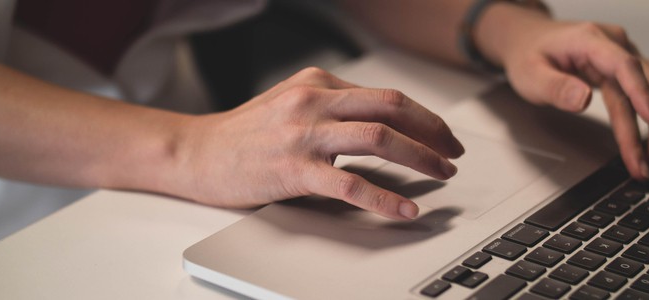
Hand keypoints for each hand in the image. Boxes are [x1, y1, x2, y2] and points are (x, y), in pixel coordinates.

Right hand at [172, 67, 463, 219]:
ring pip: (379, 139)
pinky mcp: (293, 168)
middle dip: (433, 132)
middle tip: (453, 155)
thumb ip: (333, 107)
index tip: (443, 137)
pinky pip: (350, 183)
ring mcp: (303, 133)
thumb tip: (383, 125)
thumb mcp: (292, 103)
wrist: (195, 152)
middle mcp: (314, 100)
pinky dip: (384, 197)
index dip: (424, 117)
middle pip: (392, 108)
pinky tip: (404, 209)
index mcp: (318, 83)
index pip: (386, 96)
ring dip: (420, 158)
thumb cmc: (245, 134)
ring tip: (441, 176)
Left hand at [478, 5, 648, 179]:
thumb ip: (556, 88)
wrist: (528, 39)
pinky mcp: (628, 65)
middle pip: (645, 83)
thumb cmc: (528, 55)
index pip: (624, 66)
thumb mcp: (529, 75)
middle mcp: (614, 44)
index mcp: (589, 41)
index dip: (641, 94)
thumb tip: (584, 99)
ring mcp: (625, 53)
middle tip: (645, 164)